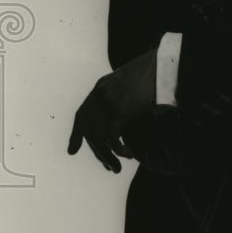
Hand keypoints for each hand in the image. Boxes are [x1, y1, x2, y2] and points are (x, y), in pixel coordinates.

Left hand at [67, 50, 156, 171]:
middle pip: (91, 131)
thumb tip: (120, 115)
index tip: (72, 150)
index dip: (76, 134)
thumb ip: (119, 95)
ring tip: (116, 168)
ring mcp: (107, 103)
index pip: (81, 115)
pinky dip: (119, 150)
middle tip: (110, 167)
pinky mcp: (119, 111)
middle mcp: (99, 96)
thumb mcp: (128, 82)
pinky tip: (129, 155)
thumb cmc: (150, 73)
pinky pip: (112, 137)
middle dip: (98, 153)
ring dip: (107, 157)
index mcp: (100, 89)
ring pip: (99, 138)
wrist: (160, 64)